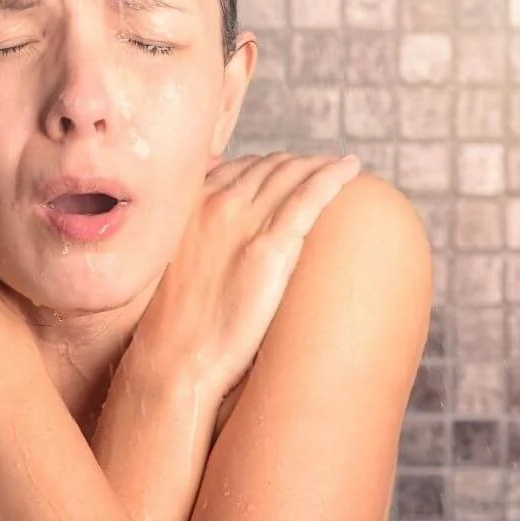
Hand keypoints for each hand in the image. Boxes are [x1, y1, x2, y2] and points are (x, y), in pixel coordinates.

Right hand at [130, 153, 362, 401]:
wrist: (175, 357)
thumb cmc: (172, 323)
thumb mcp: (168, 264)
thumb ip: (189, 237)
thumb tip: (206, 237)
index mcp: (189, 205)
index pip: (238, 167)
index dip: (266, 165)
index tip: (285, 171)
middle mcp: (216, 203)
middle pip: (268, 166)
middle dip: (296, 163)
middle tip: (319, 169)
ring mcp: (244, 223)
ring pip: (291, 174)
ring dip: (319, 164)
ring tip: (340, 168)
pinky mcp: (271, 248)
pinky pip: (309, 197)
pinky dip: (333, 177)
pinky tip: (350, 170)